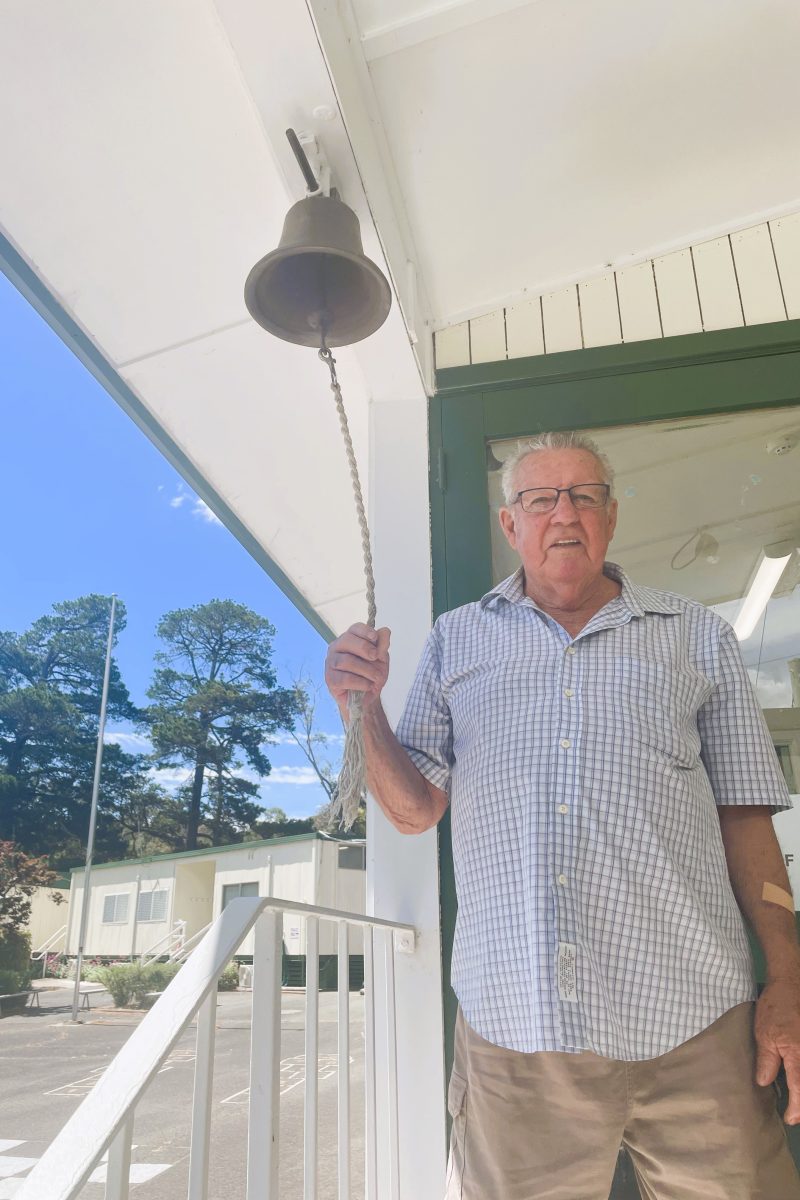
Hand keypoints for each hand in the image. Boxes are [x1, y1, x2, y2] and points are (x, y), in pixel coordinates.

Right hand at [325, 623, 390, 716]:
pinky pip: (345, 678)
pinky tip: (367, 686)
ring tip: (376, 678)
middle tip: (376, 658)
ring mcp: (331, 662)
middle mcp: (337, 647)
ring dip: (366, 670)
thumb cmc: (371, 675)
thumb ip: (382, 645)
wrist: (367, 697)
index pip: (354, 628)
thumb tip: (386, 631)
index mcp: (350, 638)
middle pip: (347, 640)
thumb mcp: (381, 659)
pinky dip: (360, 683)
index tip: (375, 638)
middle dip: (364, 648)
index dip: (365, 631)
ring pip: (347, 661)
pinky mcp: (330, 679)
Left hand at [754, 977, 799, 1123]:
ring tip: (796, 1101)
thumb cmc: (776, 1008)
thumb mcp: (765, 1034)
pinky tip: (797, 1080)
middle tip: (793, 1113)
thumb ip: (767, 1061)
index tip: (788, 1119)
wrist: (791, 984)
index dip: (795, 1109)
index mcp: (799, 1057)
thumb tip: (765, 1084)